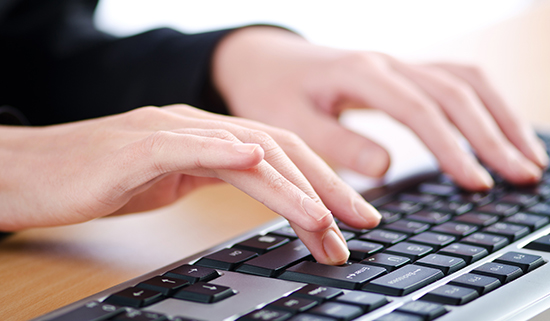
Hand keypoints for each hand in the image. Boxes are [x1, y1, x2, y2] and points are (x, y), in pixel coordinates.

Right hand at [0, 105, 380, 263]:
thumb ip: (217, 178)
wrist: (34, 170)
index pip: (281, 156)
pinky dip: (225, 152)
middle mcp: (198, 127)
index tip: (352, 219)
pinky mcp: (137, 146)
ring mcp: (169, 132)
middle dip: (326, 187)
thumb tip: (266, 191)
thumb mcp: (173, 180)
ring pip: (246, 151)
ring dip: (291, 186)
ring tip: (326, 219)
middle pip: (278, 150)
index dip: (323, 183)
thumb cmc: (101, 179)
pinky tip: (256, 163)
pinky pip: (189, 146)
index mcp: (210, 135)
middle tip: (362, 223)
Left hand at [213, 27, 547, 189]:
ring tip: (529, 156)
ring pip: (464, 81)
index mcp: (359, 73)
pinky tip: (500, 127)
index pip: (418, 109)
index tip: (477, 182)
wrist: (264, 62)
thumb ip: (336, 141)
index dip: (451, 146)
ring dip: (499, 116)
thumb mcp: (291, 121)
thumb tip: (385, 166)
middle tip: (524, 176)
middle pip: (454, 92)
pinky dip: (484, 104)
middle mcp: (387, 62)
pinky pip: (454, 80)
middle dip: (492, 135)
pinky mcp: (402, 73)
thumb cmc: (273, 93)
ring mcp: (398, 64)